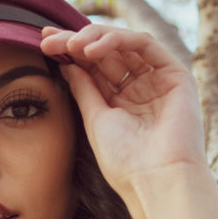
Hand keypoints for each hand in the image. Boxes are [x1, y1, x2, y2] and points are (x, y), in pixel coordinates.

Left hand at [40, 25, 207, 218]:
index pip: (93, 67)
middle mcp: (139, 88)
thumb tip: (66, 63)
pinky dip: (118, 40)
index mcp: (119, 102)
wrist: (156, 180)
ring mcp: (157, 80)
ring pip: (124, 44)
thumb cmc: (124, 161)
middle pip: (105, 53)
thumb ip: (84, 89)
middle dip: (75, 41)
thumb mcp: (95, 120)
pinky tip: (92, 49)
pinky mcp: (175, 74)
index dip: (69, 53)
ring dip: (94, 38)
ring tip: (70, 45)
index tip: (42, 44)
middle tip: (48, 39)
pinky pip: (145, 44)